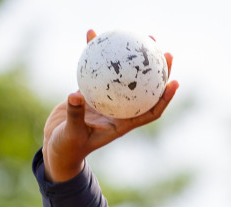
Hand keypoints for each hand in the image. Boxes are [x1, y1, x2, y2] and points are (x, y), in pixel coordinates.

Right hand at [42, 29, 178, 182]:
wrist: (56, 147)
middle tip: (162, 50)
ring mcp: (106, 100)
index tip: (174, 82)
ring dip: (131, 58)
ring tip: (135, 36)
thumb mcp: (72, 134)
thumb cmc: (67, 147)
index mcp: (122, 124)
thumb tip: (75, 95)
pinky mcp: (91, 92)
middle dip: (157, 72)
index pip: (150, 112)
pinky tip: (93, 35)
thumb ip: (75, 116)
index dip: (164, 98)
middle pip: (144, 90)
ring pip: (123, 76)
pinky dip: (96, 54)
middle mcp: (119, 111)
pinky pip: (98, 70)